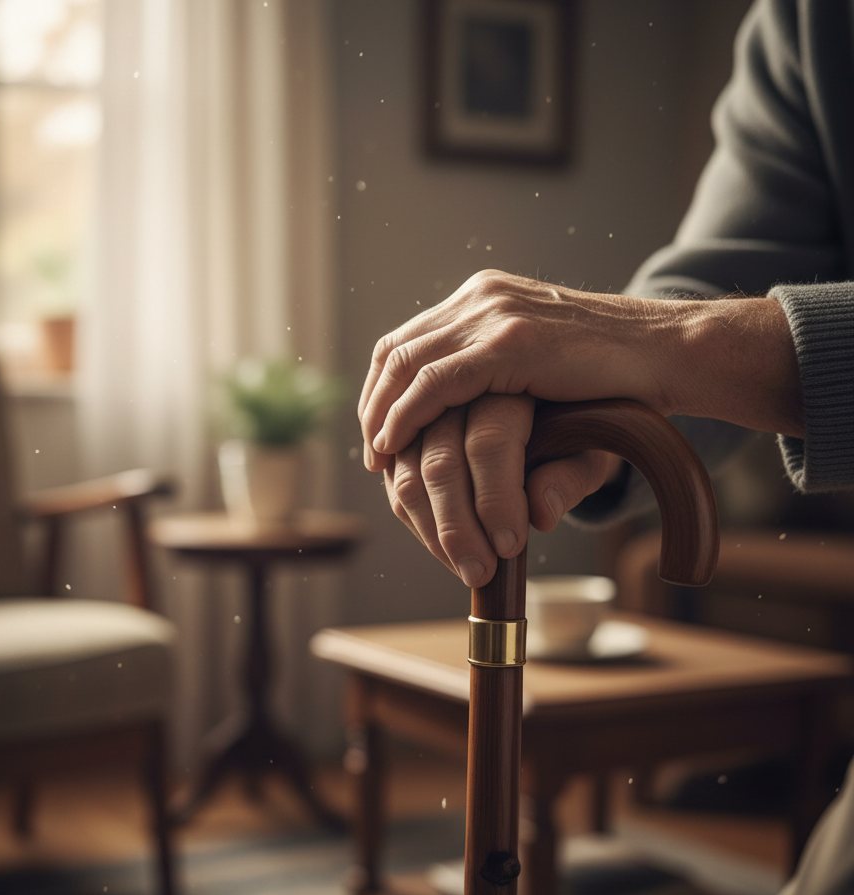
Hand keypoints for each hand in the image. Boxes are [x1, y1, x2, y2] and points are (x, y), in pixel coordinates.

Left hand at [359, 270, 800, 472]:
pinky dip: (406, 415)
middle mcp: (480, 296)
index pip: (408, 338)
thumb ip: (491, 376)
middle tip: (371, 450)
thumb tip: (449, 411)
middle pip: (397, 349)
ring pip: (407, 364)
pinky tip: (395, 444)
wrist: (666, 354)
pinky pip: (436, 382)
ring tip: (377, 455)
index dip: (381, 386)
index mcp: (484, 296)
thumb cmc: (609, 371)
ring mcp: (493, 314)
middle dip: (373, 402)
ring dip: (382, 413)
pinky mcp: (509, 342)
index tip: (376, 427)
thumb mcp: (536, 367)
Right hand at [383, 394, 620, 585]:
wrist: (554, 386)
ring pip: (404, 464)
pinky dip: (407, 507)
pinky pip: (391, 462)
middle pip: (439, 457)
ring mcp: (423, 390)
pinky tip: (437, 539)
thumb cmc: (576, 420)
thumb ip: (571, 475)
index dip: (495, 499)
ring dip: (427, 525)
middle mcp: (460, 371)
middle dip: (454, 525)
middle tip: (477, 572)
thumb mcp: (593, 444)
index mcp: (516, 369)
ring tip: (457, 565)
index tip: (509, 547)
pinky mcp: (400, 411)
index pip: (490, 441)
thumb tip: (542, 513)